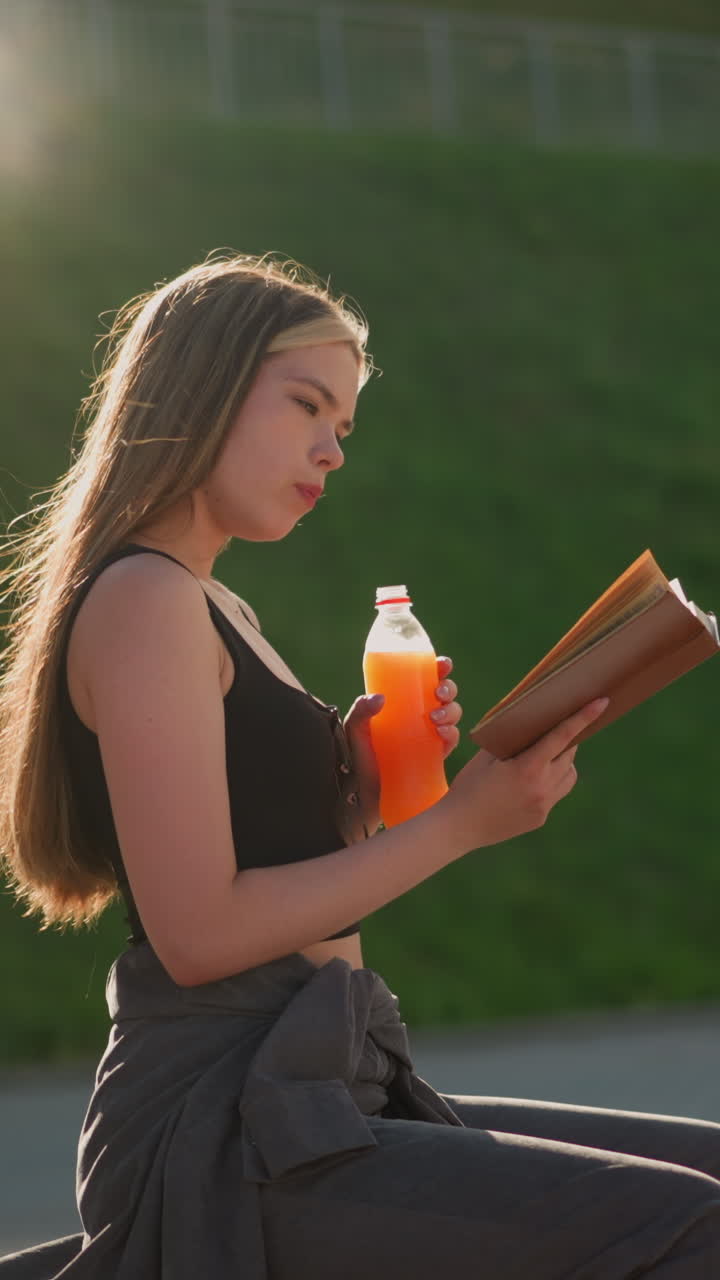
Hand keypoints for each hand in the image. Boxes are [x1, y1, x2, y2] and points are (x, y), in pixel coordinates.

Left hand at [343, 655, 462, 831]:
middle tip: (438, 692)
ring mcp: (429, 735)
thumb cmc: (357, 759)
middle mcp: (419, 715)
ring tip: (435, 718)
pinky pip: (452, 740)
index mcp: (403, 702)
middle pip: (445, 694)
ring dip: (451, 710)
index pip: (425, 678)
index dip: (439, 668)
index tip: (441, 664)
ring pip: (452, 714)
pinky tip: (443, 733)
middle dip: (449, 688)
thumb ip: (360, 712)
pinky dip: (452, 734)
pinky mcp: (435, 756)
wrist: (363, 795)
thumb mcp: (355, 731)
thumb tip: (380, 697)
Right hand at [439, 697, 609, 854]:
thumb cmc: (468, 786)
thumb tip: (529, 724)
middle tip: (559, 727)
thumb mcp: (486, 757)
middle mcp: (542, 788)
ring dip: (562, 761)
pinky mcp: (541, 818)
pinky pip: (556, 793)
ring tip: (543, 756)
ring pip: (568, 775)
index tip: (602, 702)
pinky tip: (531, 780)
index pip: (562, 737)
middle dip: (567, 739)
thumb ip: (511, 740)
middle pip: (569, 754)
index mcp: (528, 768)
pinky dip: (552, 781)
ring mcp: (544, 805)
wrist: (458, 827)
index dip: (583, 717)